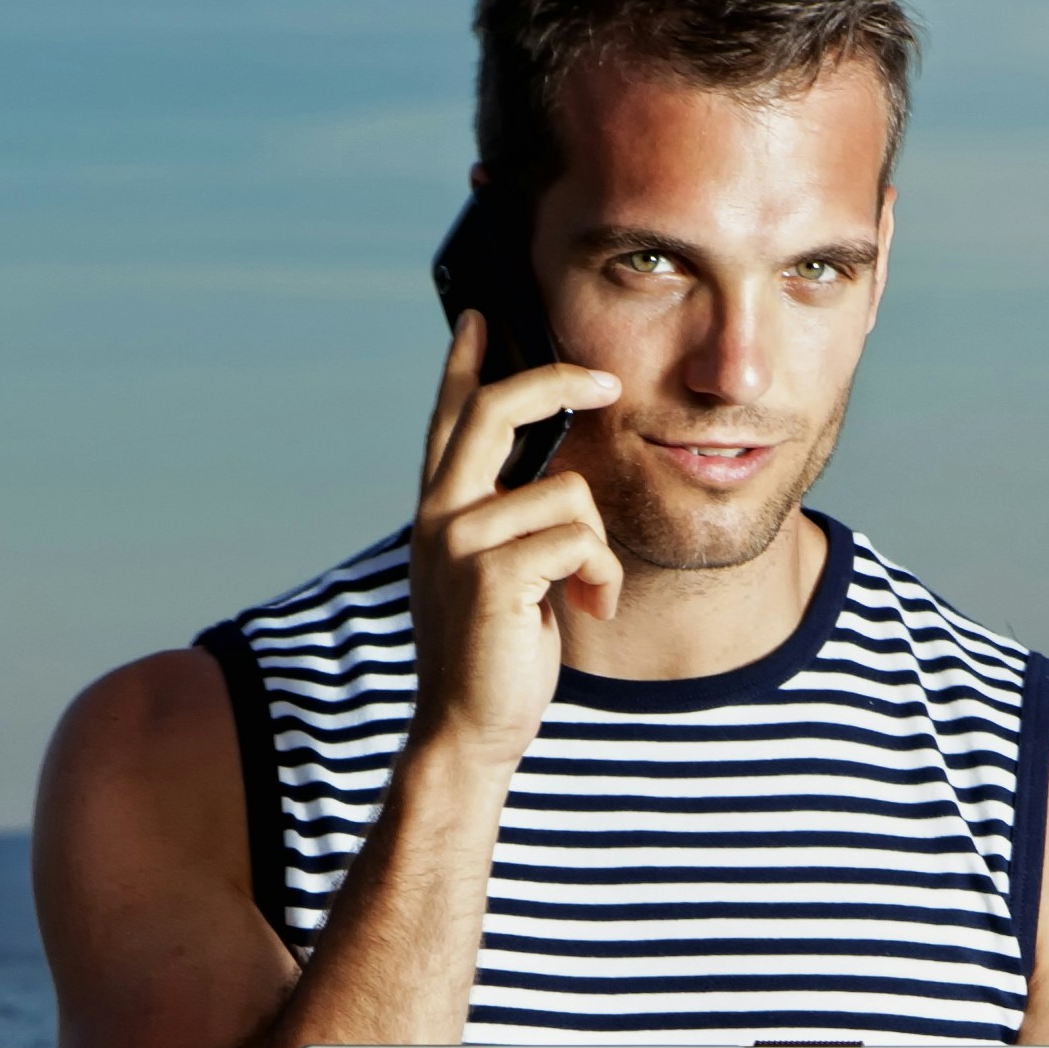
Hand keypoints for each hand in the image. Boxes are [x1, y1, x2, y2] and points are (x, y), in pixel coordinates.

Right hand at [408, 309, 622, 767]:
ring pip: (569, 492)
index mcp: (440, 510)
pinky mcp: (493, 573)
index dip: (465, 364)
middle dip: (560, 382)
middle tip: (608, 383)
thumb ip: (509, 522)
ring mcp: (460, 541)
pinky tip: (588, 609)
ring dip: (600, 549)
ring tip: (587, 593)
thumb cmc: (496, 655)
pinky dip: (602, 577)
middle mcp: (440, 514)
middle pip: (499, 410)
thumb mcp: (499, 575)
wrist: (470, 729)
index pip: (451, 418)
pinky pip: (581, 539)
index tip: (482, 317)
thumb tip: (559, 480)